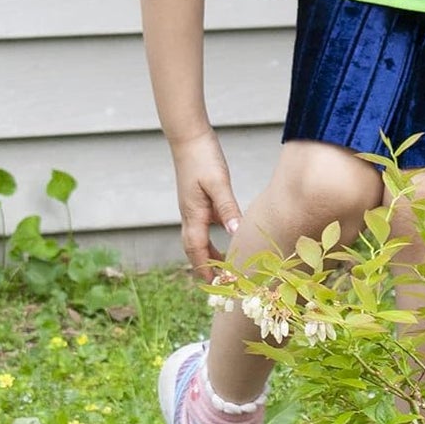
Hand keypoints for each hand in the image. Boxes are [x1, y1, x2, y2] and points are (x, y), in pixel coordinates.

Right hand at [168, 130, 241, 276]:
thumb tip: (235, 233)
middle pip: (194, 249)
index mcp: (193, 214)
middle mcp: (190, 215)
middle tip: (221, 283)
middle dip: (205, 267)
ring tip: (224, 266)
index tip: (216, 285)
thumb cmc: (203, 158)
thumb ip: (227, 207)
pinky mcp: (197, 200)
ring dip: (208, 253)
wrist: (189, 138)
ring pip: (198, 238)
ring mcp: (192, 208)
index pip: (197, 250)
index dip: (205, 269)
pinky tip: (227, 235)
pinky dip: (212, 237)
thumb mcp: (218, 183)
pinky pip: (204, 226)